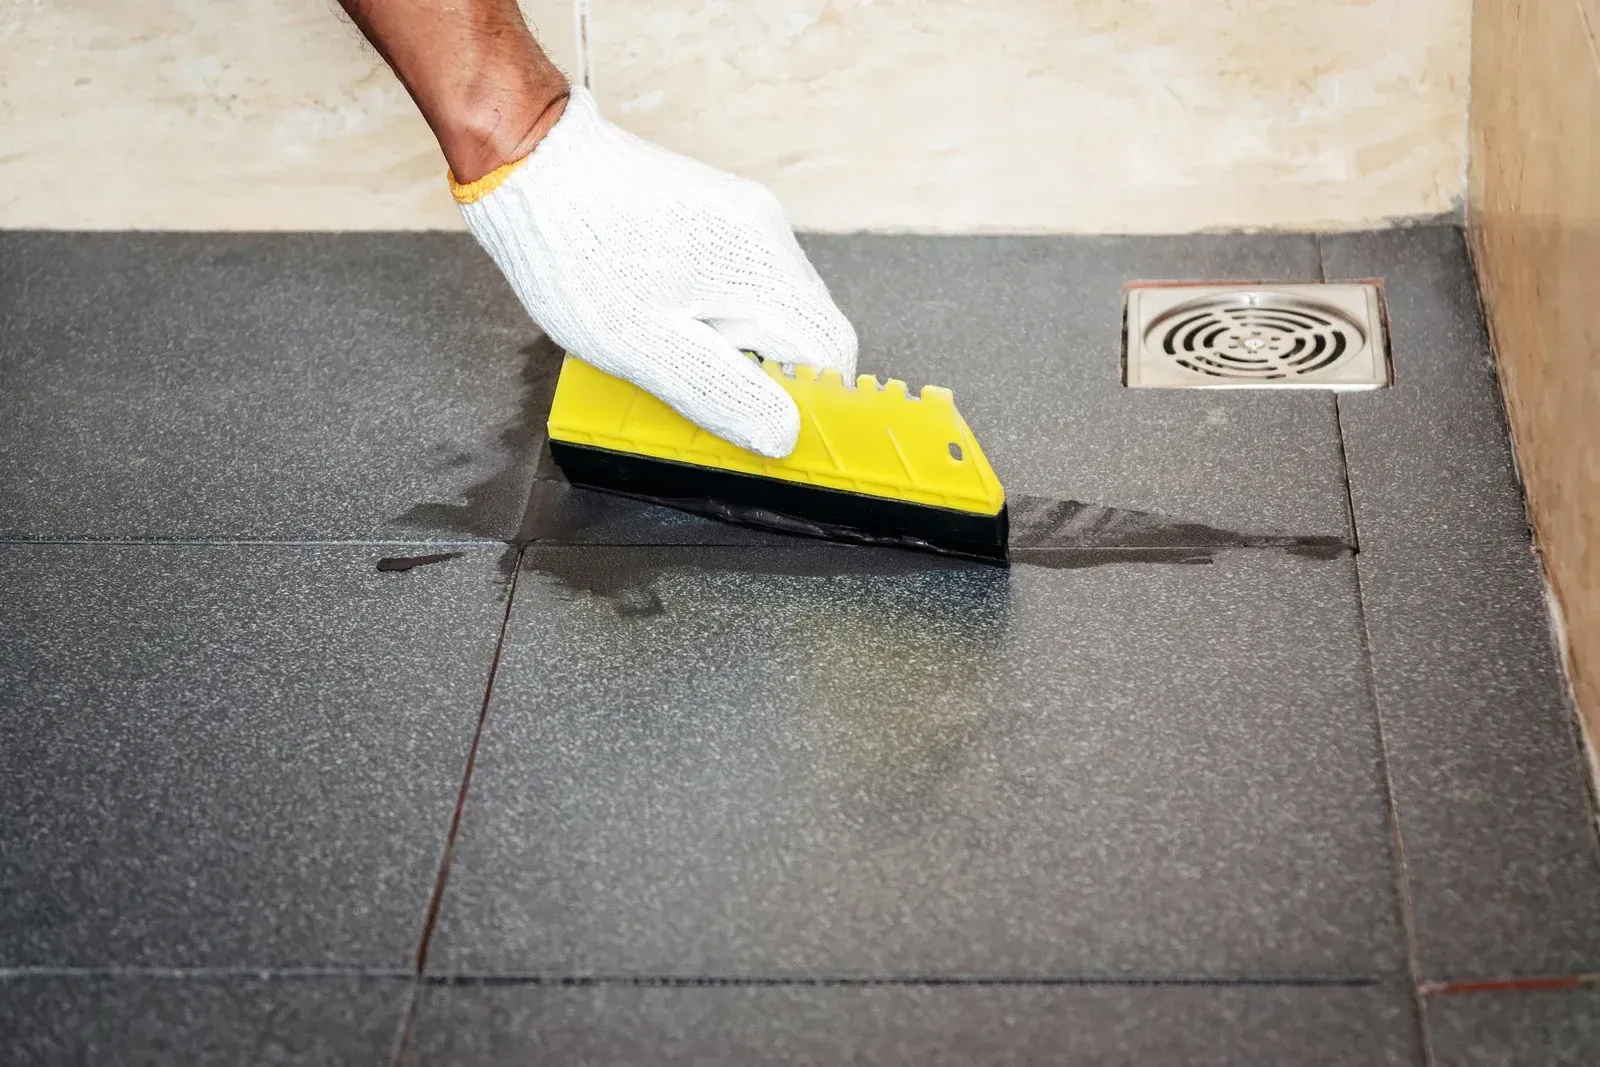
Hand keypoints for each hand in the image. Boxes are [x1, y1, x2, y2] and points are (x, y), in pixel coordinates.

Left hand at [452, 88, 857, 457]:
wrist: (528, 162)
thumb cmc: (577, 254)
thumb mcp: (647, 350)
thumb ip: (724, 397)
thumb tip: (784, 435)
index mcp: (763, 267)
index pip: (832, 350)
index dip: (809, 399)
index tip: (764, 425)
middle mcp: (767, 233)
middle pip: (804, 327)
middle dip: (766, 372)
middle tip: (701, 391)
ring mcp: (743, 216)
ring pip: (771, 304)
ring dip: (738, 343)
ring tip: (671, 348)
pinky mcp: (715, 211)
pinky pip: (741, 277)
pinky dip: (718, 311)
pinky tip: (664, 315)